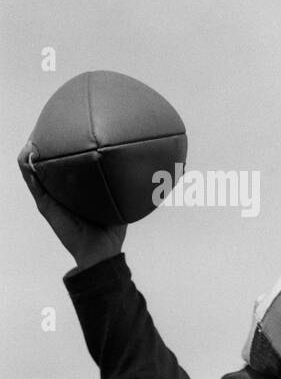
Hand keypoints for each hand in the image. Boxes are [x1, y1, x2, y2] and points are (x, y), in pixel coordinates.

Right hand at [18, 141, 125, 272]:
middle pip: (47, 165)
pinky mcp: (45, 204)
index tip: (67, 130)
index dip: (63, 149)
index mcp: (75, 190)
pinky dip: (27, 165)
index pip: (65, 166)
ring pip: (32, 169)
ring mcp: (50, 197)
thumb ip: (129, 185)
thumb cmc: (113, 227)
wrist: (101, 249)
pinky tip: (30, 153)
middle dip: (46, 146)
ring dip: (31, 152)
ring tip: (34, 138)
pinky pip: (31, 181)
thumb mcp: (121, 200)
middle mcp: (60, 191)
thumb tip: (155, 171)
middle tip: (50, 128)